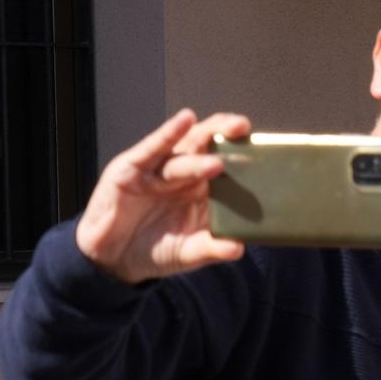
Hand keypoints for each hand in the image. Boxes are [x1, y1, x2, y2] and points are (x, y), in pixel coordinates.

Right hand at [74, 108, 251, 283]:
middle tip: (244, 128)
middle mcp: (184, 174)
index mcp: (203, 190)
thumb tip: (239, 248)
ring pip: (184, 147)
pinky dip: (168, 133)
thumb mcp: (188, 253)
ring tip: (218, 158)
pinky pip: (152, 149)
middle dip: (226, 132)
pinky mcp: (131, 168)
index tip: (267, 151)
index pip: (228, 163)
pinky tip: (184, 120)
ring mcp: (158, 169)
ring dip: (202, 144)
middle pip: (209, 144)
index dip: (244, 153)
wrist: (113, 259)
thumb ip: (211, 248)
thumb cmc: (156, 250)